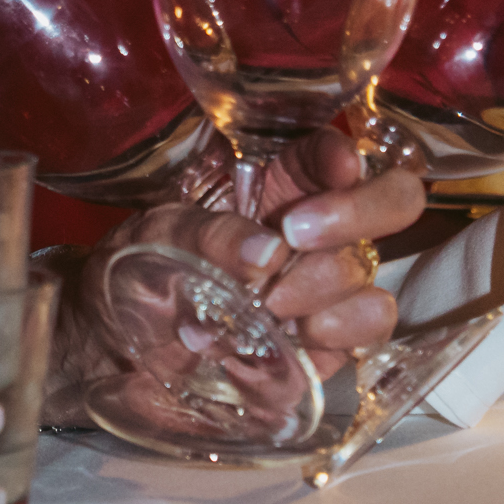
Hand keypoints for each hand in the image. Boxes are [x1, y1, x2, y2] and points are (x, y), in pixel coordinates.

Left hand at [40, 129, 422, 424]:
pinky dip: (336, 334)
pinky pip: (368, 331)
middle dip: (355, 213)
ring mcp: (326, 287)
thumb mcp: (156, 236)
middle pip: (390, 200)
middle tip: (294, 236)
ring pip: (369, 271)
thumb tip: (268, 254)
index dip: (344, 154)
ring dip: (325, 287)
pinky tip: (290, 339)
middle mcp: (313, 230)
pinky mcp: (327, 343)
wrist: (113, 350)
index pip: (331, 152)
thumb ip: (209, 234)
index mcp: (275, 184)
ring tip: (269, 306)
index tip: (335, 167)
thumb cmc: (133, 273)